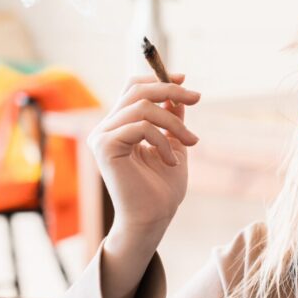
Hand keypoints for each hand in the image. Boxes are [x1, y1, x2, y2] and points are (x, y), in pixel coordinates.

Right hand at [86, 73, 200, 234]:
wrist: (153, 218)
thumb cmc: (162, 188)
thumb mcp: (173, 144)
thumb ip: (171, 118)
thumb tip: (178, 93)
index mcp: (118, 126)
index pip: (132, 89)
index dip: (157, 79)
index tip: (185, 80)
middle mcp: (104, 129)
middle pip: (136, 90)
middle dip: (170, 91)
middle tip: (196, 99)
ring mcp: (101, 136)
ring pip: (143, 108)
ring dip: (174, 123)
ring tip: (191, 142)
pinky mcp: (104, 146)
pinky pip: (140, 127)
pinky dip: (162, 140)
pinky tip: (171, 160)